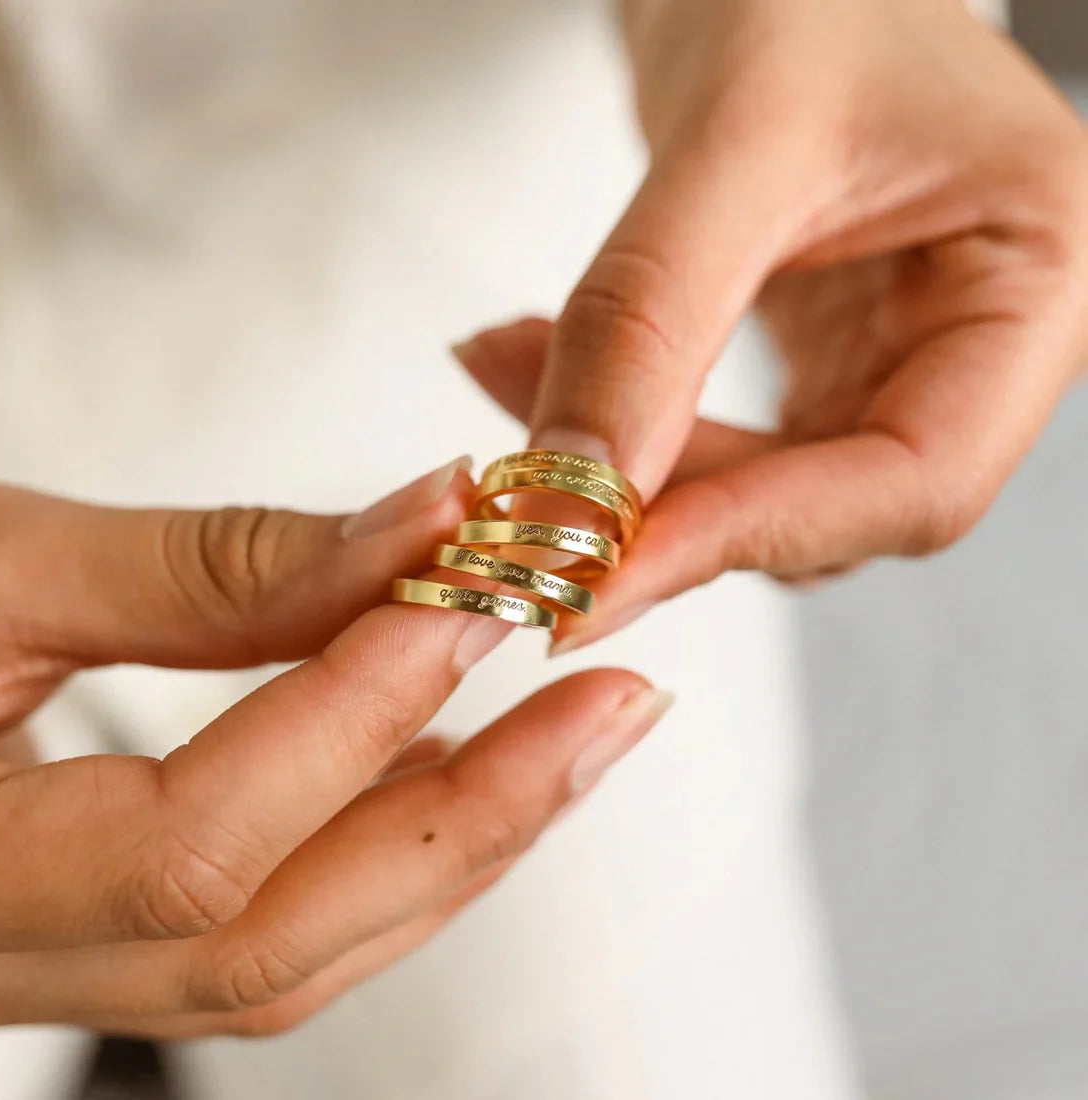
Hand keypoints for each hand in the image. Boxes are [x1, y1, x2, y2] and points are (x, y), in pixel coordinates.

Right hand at [0, 470, 669, 1034]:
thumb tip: (427, 525)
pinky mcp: (103, 936)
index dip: (361, 705)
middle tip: (621, 700)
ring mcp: (57, 971)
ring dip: (456, 838)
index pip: (196, 833)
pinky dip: (386, 847)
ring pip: (294, 950)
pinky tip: (463, 766)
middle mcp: (3, 970)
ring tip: (577, 732)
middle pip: (278, 934)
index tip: (486, 592)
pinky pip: (274, 925)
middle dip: (478, 813)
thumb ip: (213, 567)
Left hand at [454, 0, 1087, 649]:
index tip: (601, 565)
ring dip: (628, 474)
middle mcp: (982, 350)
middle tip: (530, 507)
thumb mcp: (738, 132)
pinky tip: (530, 367)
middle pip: (832, 508)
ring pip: (763, 496)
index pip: (917, 478)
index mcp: (1038, 283)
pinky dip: (623, 433)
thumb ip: (652, 317)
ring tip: (508, 370)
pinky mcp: (825, 374)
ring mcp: (900, 369)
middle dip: (671, 516)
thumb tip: (571, 486)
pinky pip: (721, 451)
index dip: (752, 534)